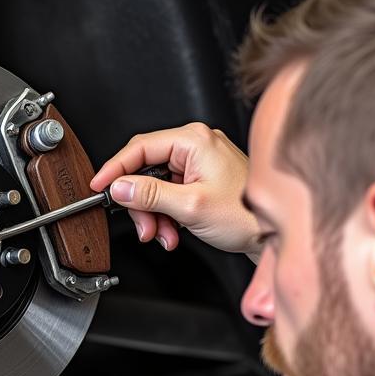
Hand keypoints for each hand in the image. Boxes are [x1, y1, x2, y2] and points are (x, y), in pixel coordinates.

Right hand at [91, 122, 258, 253]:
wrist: (275, 234)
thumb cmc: (246, 215)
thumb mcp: (190, 207)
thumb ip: (150, 195)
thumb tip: (120, 187)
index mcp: (194, 141)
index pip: (140, 148)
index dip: (115, 169)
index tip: (99, 187)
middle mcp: (196, 144)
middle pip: (146, 168)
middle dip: (141, 202)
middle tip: (144, 226)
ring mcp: (200, 160)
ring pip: (156, 184)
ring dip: (154, 214)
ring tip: (163, 234)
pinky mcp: (202, 177)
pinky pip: (171, 191)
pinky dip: (167, 213)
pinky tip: (174, 231)